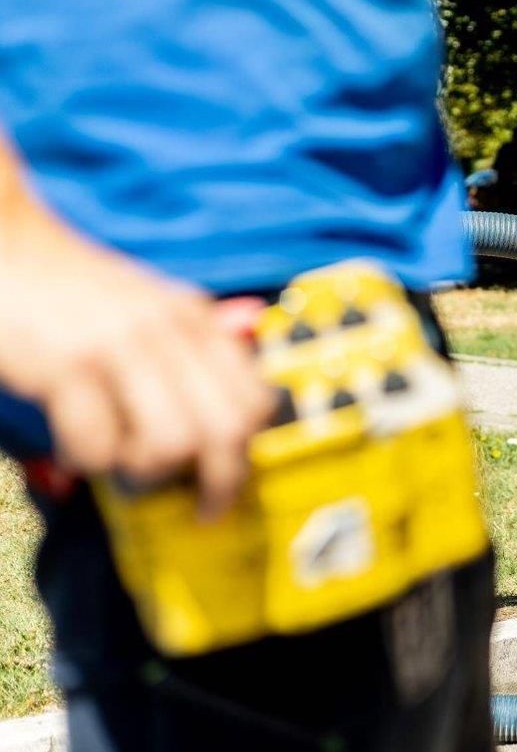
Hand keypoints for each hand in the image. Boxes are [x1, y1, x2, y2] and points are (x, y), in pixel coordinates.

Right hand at [0, 238, 275, 518]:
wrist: (5, 244)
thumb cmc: (78, 290)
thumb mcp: (154, 305)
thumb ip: (202, 348)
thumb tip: (255, 402)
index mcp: (195, 320)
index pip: (256, 400)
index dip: (250, 450)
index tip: (230, 476)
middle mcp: (168, 331)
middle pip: (227, 430)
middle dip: (219, 482)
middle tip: (200, 507)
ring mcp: (119, 346)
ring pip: (173, 443)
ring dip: (149, 473)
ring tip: (124, 466)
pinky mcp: (67, 365)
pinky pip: (99, 444)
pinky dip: (88, 462)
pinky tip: (75, 450)